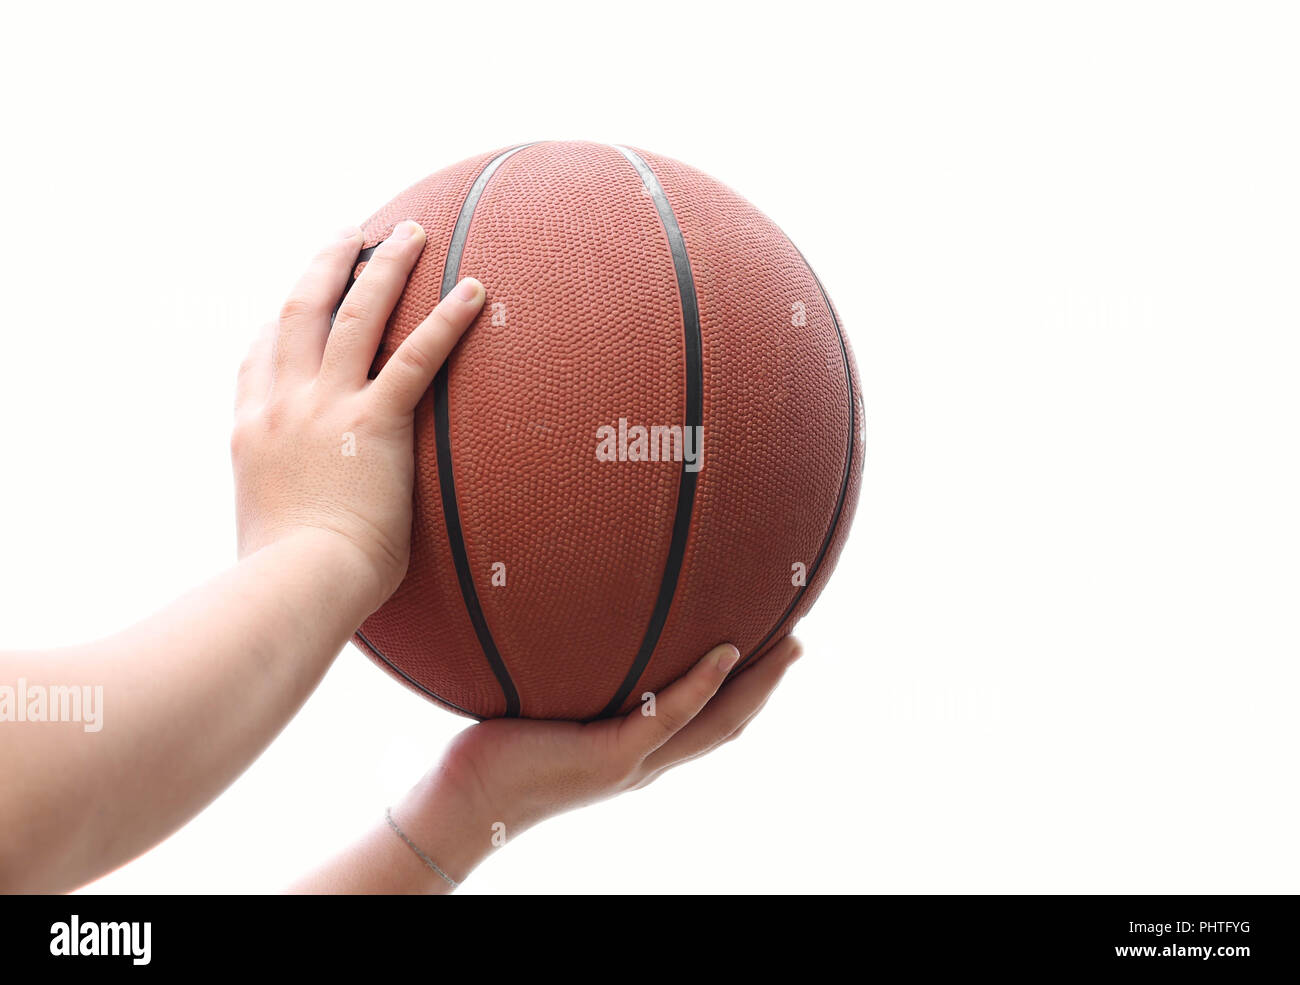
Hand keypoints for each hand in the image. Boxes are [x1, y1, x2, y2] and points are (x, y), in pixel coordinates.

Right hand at [231, 221, 484, 608]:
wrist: (294, 586)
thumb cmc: (288, 581)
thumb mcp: (267, 535)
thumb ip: (282, 512)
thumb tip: (299, 530)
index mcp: (251, 433)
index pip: (258, 359)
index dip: (276, 325)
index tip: (291, 302)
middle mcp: (282, 406)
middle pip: (300, 312)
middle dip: (327, 265)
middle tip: (351, 233)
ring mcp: (325, 408)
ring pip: (356, 315)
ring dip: (386, 267)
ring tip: (413, 231)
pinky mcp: (374, 423)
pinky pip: (417, 358)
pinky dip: (447, 319)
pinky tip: (475, 291)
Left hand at [370, 637, 804, 890]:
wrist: (466, 801)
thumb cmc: (498, 750)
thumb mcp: (549, 702)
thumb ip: (571, 672)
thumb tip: (569, 619)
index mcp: (638, 748)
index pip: (709, 719)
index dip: (747, 687)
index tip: (770, 644)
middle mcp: (647, 760)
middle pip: (729, 723)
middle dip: (768, 683)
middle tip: (798, 639)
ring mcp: (634, 762)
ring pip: (715, 725)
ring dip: (755, 685)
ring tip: (786, 644)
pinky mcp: (612, 757)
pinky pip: (667, 718)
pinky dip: (700, 687)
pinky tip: (723, 654)